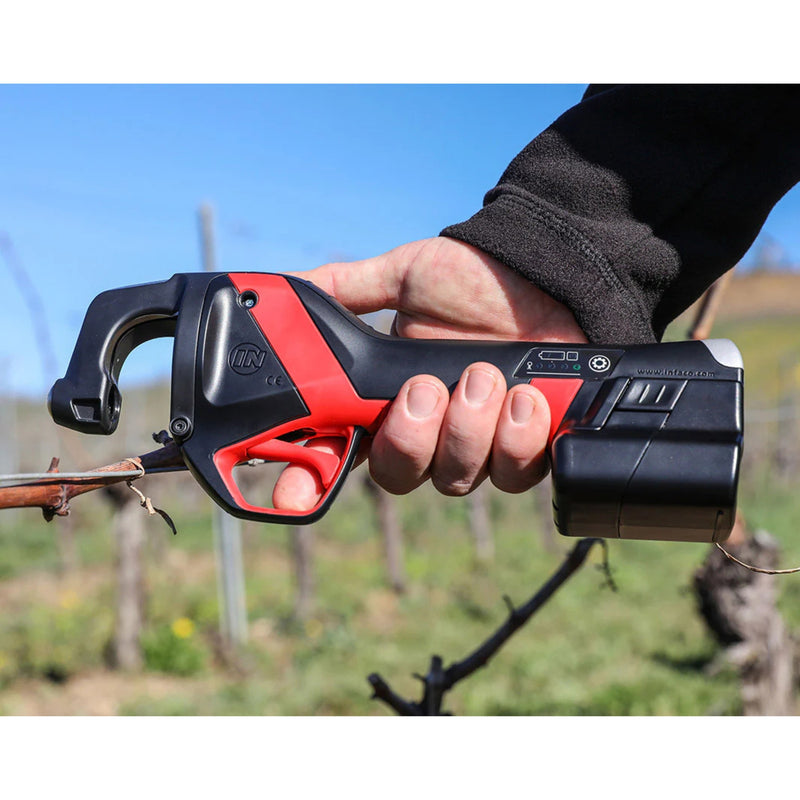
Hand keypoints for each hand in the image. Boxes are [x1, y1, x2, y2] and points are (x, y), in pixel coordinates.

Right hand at [272, 237, 586, 509]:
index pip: (336, 450)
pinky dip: (516, 438)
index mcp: (388, 397)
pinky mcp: (526, 450)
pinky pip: (513, 475)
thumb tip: (290, 291)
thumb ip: (347, 287)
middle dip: (409, 438)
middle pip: (396, 475)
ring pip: (454, 478)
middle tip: (426, 387)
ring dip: (467, 429)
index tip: (289, 495)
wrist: (550, 276)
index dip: (307, 480)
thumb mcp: (407, 275)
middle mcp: (428, 430)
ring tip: (484, 376)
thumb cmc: (478, 279)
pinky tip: (525, 398)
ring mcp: (476, 445)